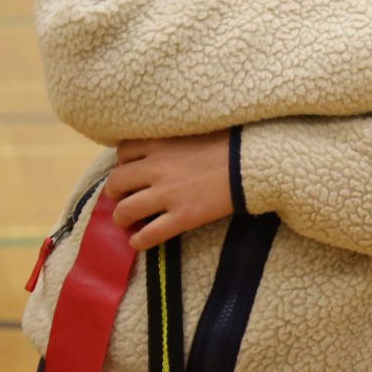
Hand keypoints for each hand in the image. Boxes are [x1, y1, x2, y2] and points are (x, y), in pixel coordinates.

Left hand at [104, 133, 232, 249]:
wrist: (255, 162)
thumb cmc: (232, 142)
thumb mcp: (196, 130)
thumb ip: (174, 138)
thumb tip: (163, 149)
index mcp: (160, 143)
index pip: (123, 152)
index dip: (125, 163)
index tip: (134, 169)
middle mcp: (156, 168)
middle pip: (116, 182)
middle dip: (115, 192)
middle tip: (125, 197)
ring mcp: (168, 194)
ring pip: (124, 211)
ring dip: (121, 218)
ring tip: (128, 222)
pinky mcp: (182, 216)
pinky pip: (149, 234)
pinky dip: (139, 241)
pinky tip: (139, 242)